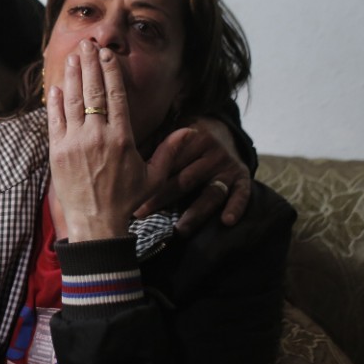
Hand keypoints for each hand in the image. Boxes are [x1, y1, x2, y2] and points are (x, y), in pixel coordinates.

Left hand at [46, 41, 186, 241]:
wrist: (95, 224)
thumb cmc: (126, 201)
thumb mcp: (154, 177)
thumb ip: (169, 151)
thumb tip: (191, 131)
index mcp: (122, 138)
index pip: (115, 96)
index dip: (110, 72)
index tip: (108, 54)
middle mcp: (97, 136)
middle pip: (92, 91)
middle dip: (90, 65)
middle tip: (88, 44)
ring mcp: (74, 143)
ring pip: (72, 101)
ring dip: (73, 76)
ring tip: (74, 57)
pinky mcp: (57, 152)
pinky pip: (55, 120)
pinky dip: (55, 101)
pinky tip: (57, 85)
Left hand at [134, 117, 250, 234]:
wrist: (224, 133)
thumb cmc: (186, 141)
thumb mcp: (171, 136)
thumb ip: (153, 146)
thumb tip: (121, 159)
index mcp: (192, 138)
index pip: (167, 162)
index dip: (146, 178)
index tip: (128, 195)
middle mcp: (212, 151)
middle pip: (186, 179)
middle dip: (161, 199)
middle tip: (141, 214)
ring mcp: (228, 165)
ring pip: (210, 191)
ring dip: (195, 212)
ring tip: (180, 230)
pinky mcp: (242, 177)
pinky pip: (242, 194)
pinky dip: (236, 207)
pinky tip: (226, 221)